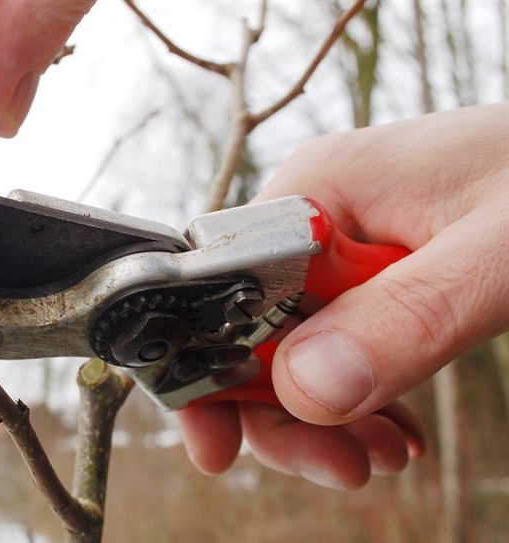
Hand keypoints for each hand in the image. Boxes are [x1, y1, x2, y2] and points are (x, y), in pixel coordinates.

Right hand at [179, 103, 508, 488]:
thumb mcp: (495, 254)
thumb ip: (403, 316)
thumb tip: (303, 388)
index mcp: (318, 190)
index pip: (222, 286)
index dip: (211, 368)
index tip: (221, 444)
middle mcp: (319, 217)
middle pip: (251, 326)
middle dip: (279, 410)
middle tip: (339, 467)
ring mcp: (350, 246)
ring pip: (296, 347)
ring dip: (324, 416)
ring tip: (381, 455)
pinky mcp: (384, 273)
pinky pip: (346, 345)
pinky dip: (362, 399)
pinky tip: (398, 432)